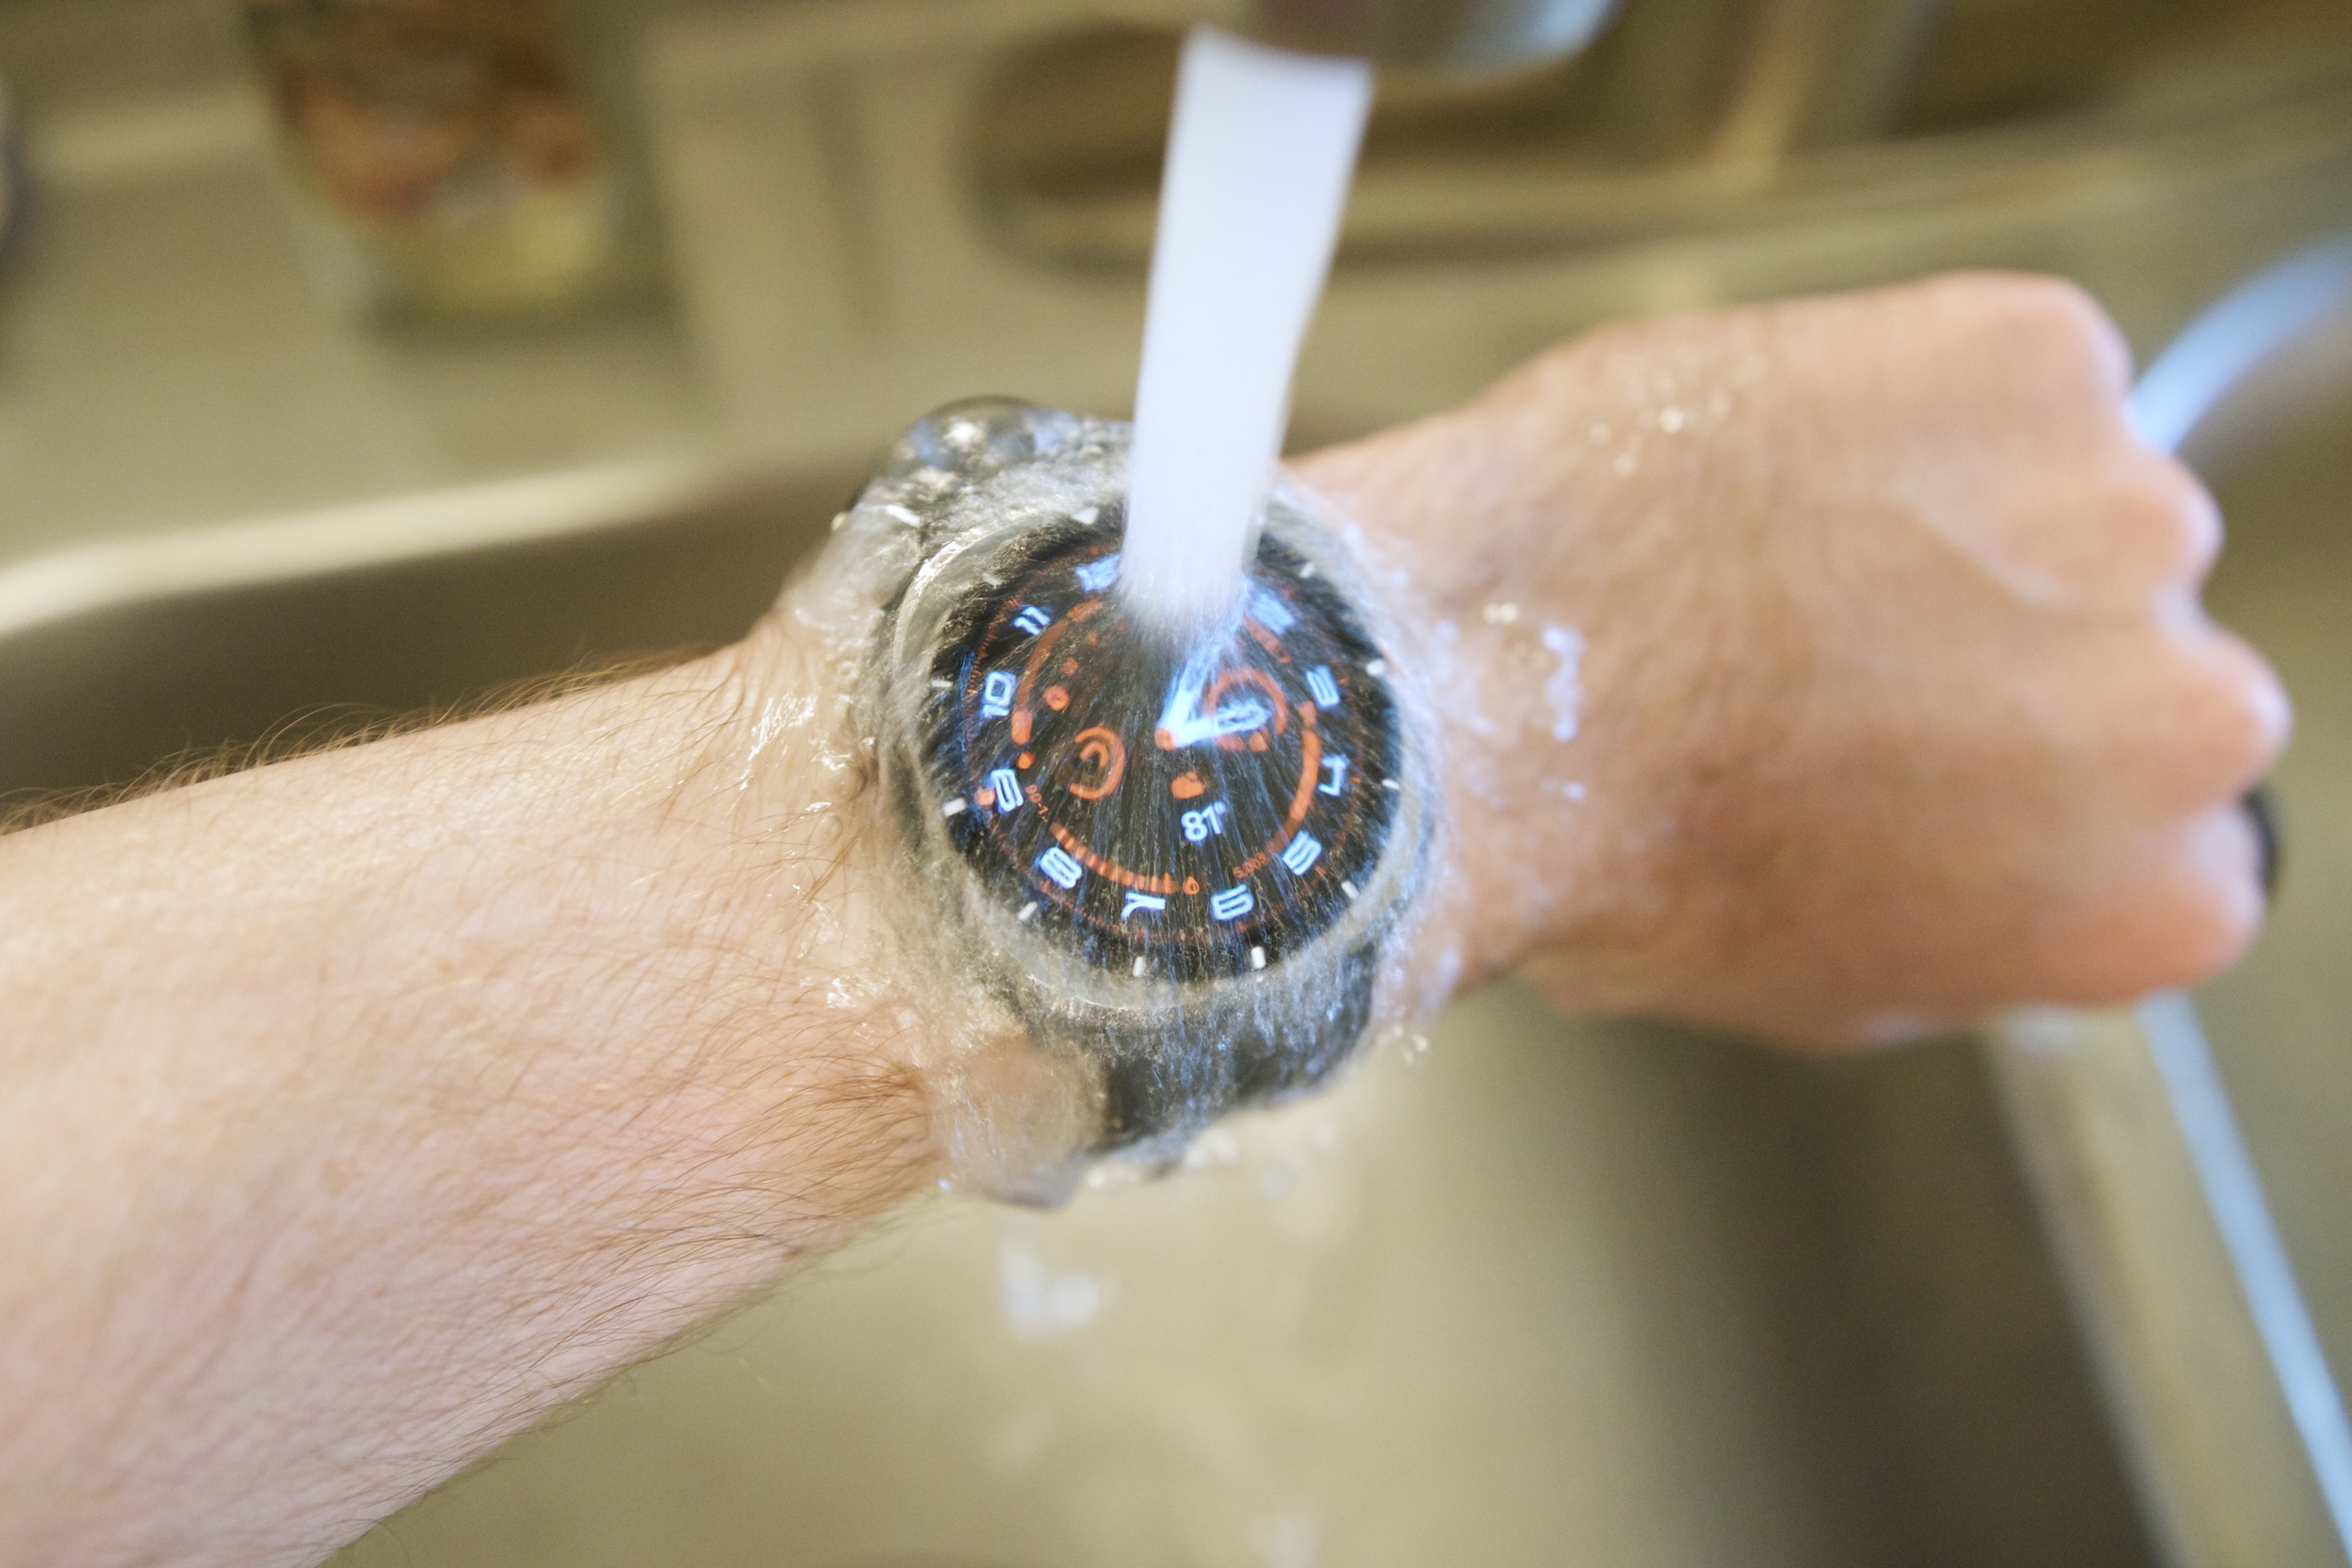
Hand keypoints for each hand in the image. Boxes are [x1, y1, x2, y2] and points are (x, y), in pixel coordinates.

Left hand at [1298, 273, 2288, 1046]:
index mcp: (2162, 895)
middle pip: (2133, 646)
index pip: (2164, 820)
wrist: (1483, 702)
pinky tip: (1766, 460)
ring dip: (1953, 510)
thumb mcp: (1825, 977)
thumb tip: (1988, 859)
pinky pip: (1990, 366)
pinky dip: (1892, 389)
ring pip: (2067, 496)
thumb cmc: (1615, 860)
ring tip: (1774, 553)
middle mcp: (2192, 716)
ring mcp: (2124, 515)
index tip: (1935, 749)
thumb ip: (1973, 918)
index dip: (2027, 775)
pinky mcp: (2035, 357)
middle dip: (2009, 640)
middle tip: (1839, 645)